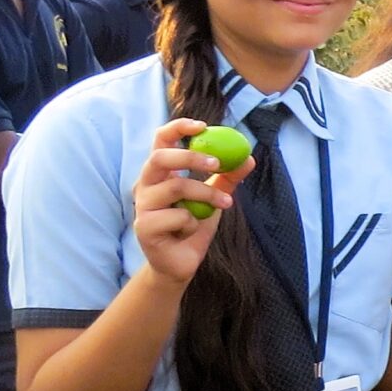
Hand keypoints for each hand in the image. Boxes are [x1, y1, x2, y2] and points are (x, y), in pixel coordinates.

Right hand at [132, 117, 248, 284]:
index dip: (178, 128)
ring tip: (224, 205)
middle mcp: (145, 185)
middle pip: (160, 158)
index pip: (160, 141)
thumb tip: (249, 157)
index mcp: (160, 173)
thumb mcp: (214, 198)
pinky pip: (178, 216)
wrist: (180, 264)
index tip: (203, 126)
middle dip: (191, 157)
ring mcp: (142, 206)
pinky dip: (194, 222)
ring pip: (176, 186)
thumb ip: (228, 178)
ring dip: (207, 194)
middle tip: (217, 162)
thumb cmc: (192, 226)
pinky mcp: (144, 227)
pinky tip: (190, 232)